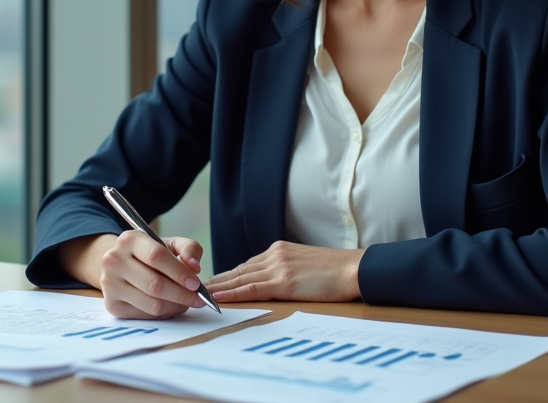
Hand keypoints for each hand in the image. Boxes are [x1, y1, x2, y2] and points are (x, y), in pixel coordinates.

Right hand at [61, 232, 206, 318]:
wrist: (123, 265)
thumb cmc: (151, 254)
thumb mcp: (170, 244)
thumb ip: (189, 249)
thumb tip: (194, 267)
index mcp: (129, 240)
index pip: (156, 256)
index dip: (179, 272)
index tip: (196, 283)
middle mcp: (114, 261)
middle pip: (154, 284)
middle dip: (182, 294)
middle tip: (197, 298)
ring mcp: (110, 285)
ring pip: (151, 304)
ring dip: (175, 306)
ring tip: (186, 302)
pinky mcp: (112, 305)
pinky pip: (145, 315)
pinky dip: (164, 314)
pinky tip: (170, 305)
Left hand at [205, 241, 365, 302]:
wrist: (354, 268)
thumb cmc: (335, 271)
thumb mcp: (306, 264)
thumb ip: (287, 269)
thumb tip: (273, 282)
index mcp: (279, 250)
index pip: (247, 265)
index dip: (227, 275)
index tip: (211, 282)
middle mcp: (275, 255)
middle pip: (238, 270)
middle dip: (216, 280)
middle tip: (193, 287)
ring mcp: (278, 267)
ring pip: (239, 278)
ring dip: (217, 287)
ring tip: (198, 294)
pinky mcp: (284, 281)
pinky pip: (251, 288)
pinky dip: (232, 293)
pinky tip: (217, 297)